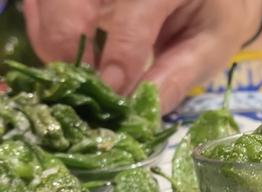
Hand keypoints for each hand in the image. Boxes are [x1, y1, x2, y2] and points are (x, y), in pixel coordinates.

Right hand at [24, 0, 261, 113]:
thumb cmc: (215, 17)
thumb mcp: (212, 46)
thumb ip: (179, 75)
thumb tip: (138, 109)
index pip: (133, 9)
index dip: (119, 53)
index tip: (112, 92)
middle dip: (65, 38)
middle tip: (79, 82)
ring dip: (49, 35)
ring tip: (72, 73)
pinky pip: (44, 0)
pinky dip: (45, 27)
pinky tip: (65, 54)